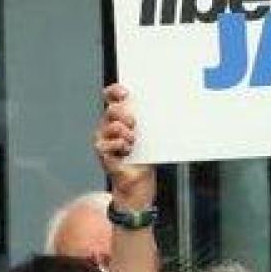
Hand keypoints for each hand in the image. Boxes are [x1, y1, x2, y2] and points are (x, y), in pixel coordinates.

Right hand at [94, 84, 156, 207]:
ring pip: (113, 126)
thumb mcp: (151, 134)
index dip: (115, 91)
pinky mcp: (101, 150)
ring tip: (133, 143)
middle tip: (134, 124)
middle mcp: (108, 124)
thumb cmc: (146, 155)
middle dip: (125, 115)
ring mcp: (103, 137)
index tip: (126, 93)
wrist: (140, 179)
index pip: (111, 96)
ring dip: (127, 134)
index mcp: (120, 117)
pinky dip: (122, 146)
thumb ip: (153, 120)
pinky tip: (127, 152)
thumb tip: (169, 106)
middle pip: (112, 110)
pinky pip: (111, 142)